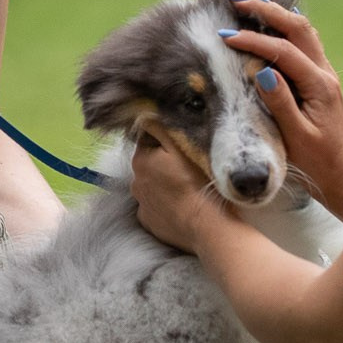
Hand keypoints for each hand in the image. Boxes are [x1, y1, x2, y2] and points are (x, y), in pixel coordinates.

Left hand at [128, 129, 232, 252]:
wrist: (207, 226)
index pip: (148, 141)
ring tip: (187, 188)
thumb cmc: (198, 183)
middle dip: (163, 164)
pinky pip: (155, 207)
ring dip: (164, 185)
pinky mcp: (149, 223)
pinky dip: (165, 205)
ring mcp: (141, 205)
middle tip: (188, 168)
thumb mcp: (182, 148)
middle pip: (149, 165)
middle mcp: (135, 182)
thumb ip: (160, 128)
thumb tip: (144, 116)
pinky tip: (181, 205)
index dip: (166, 142)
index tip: (183, 148)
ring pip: (152, 186)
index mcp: (141, 161)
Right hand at [222, 0, 342, 223]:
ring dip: (276, 13)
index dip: (254, 41)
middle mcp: (324, 73)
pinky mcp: (318, 77)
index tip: (226, 37)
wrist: (341, 171)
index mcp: (319, 86)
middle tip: (236, 0)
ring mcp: (324, 72)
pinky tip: (267, 21)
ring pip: (302, 29)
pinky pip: (303, 41)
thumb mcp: (295, 136)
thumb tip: (261, 72)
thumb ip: (279, 103)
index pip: (284, 52)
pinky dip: (283, 26)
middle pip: (298, 27)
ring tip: (249, 3)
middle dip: (267, 11)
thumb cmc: (317, 160)